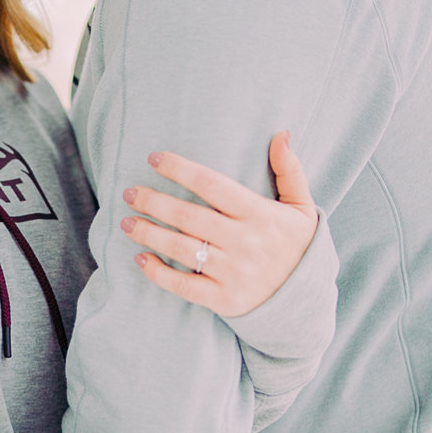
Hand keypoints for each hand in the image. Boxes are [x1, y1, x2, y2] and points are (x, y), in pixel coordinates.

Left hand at [123, 133, 316, 318]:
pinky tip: (140, 258)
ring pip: (181, 248)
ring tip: (126, 221)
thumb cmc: (296, 245)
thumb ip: (290, 171)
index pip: (212, 184)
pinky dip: (158, 272)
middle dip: (153, 202)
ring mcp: (233, 272)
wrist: (305, 298)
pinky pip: (184, 285)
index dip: (179, 169)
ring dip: (148, 234)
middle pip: (188, 216)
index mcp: (260, 215)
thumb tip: (281, 134)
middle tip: (129, 193)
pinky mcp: (223, 299)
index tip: (154, 159)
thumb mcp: (302, 207)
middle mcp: (245, 242)